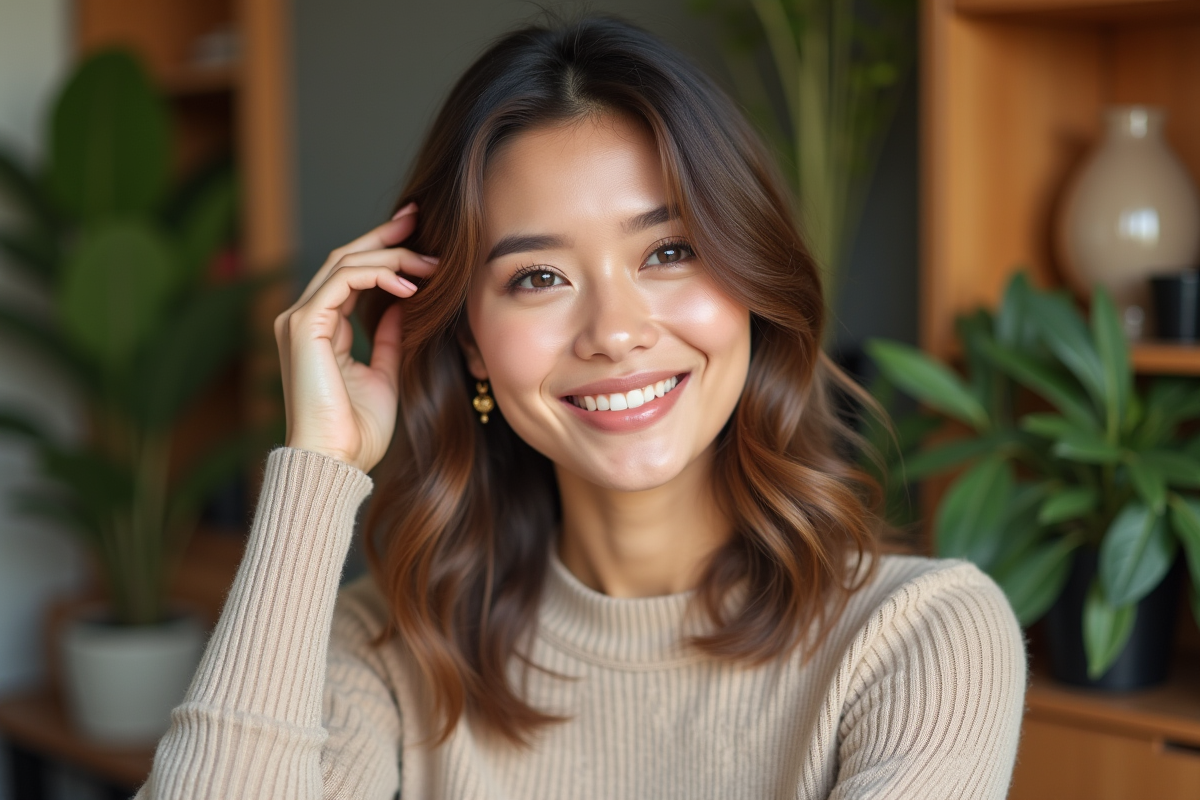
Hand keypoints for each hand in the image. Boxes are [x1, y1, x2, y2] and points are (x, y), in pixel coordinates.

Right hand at [274, 204, 436, 473]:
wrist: (336, 460)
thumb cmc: (358, 430)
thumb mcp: (385, 373)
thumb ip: (390, 336)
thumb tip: (407, 303)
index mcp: (318, 329)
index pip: (349, 275)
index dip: (383, 252)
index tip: (419, 237)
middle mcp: (303, 318)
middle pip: (344, 258)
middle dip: (384, 236)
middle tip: (420, 219)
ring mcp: (299, 320)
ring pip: (344, 263)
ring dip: (392, 258)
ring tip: (430, 264)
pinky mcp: (303, 326)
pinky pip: (342, 281)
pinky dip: (378, 275)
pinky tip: (409, 286)